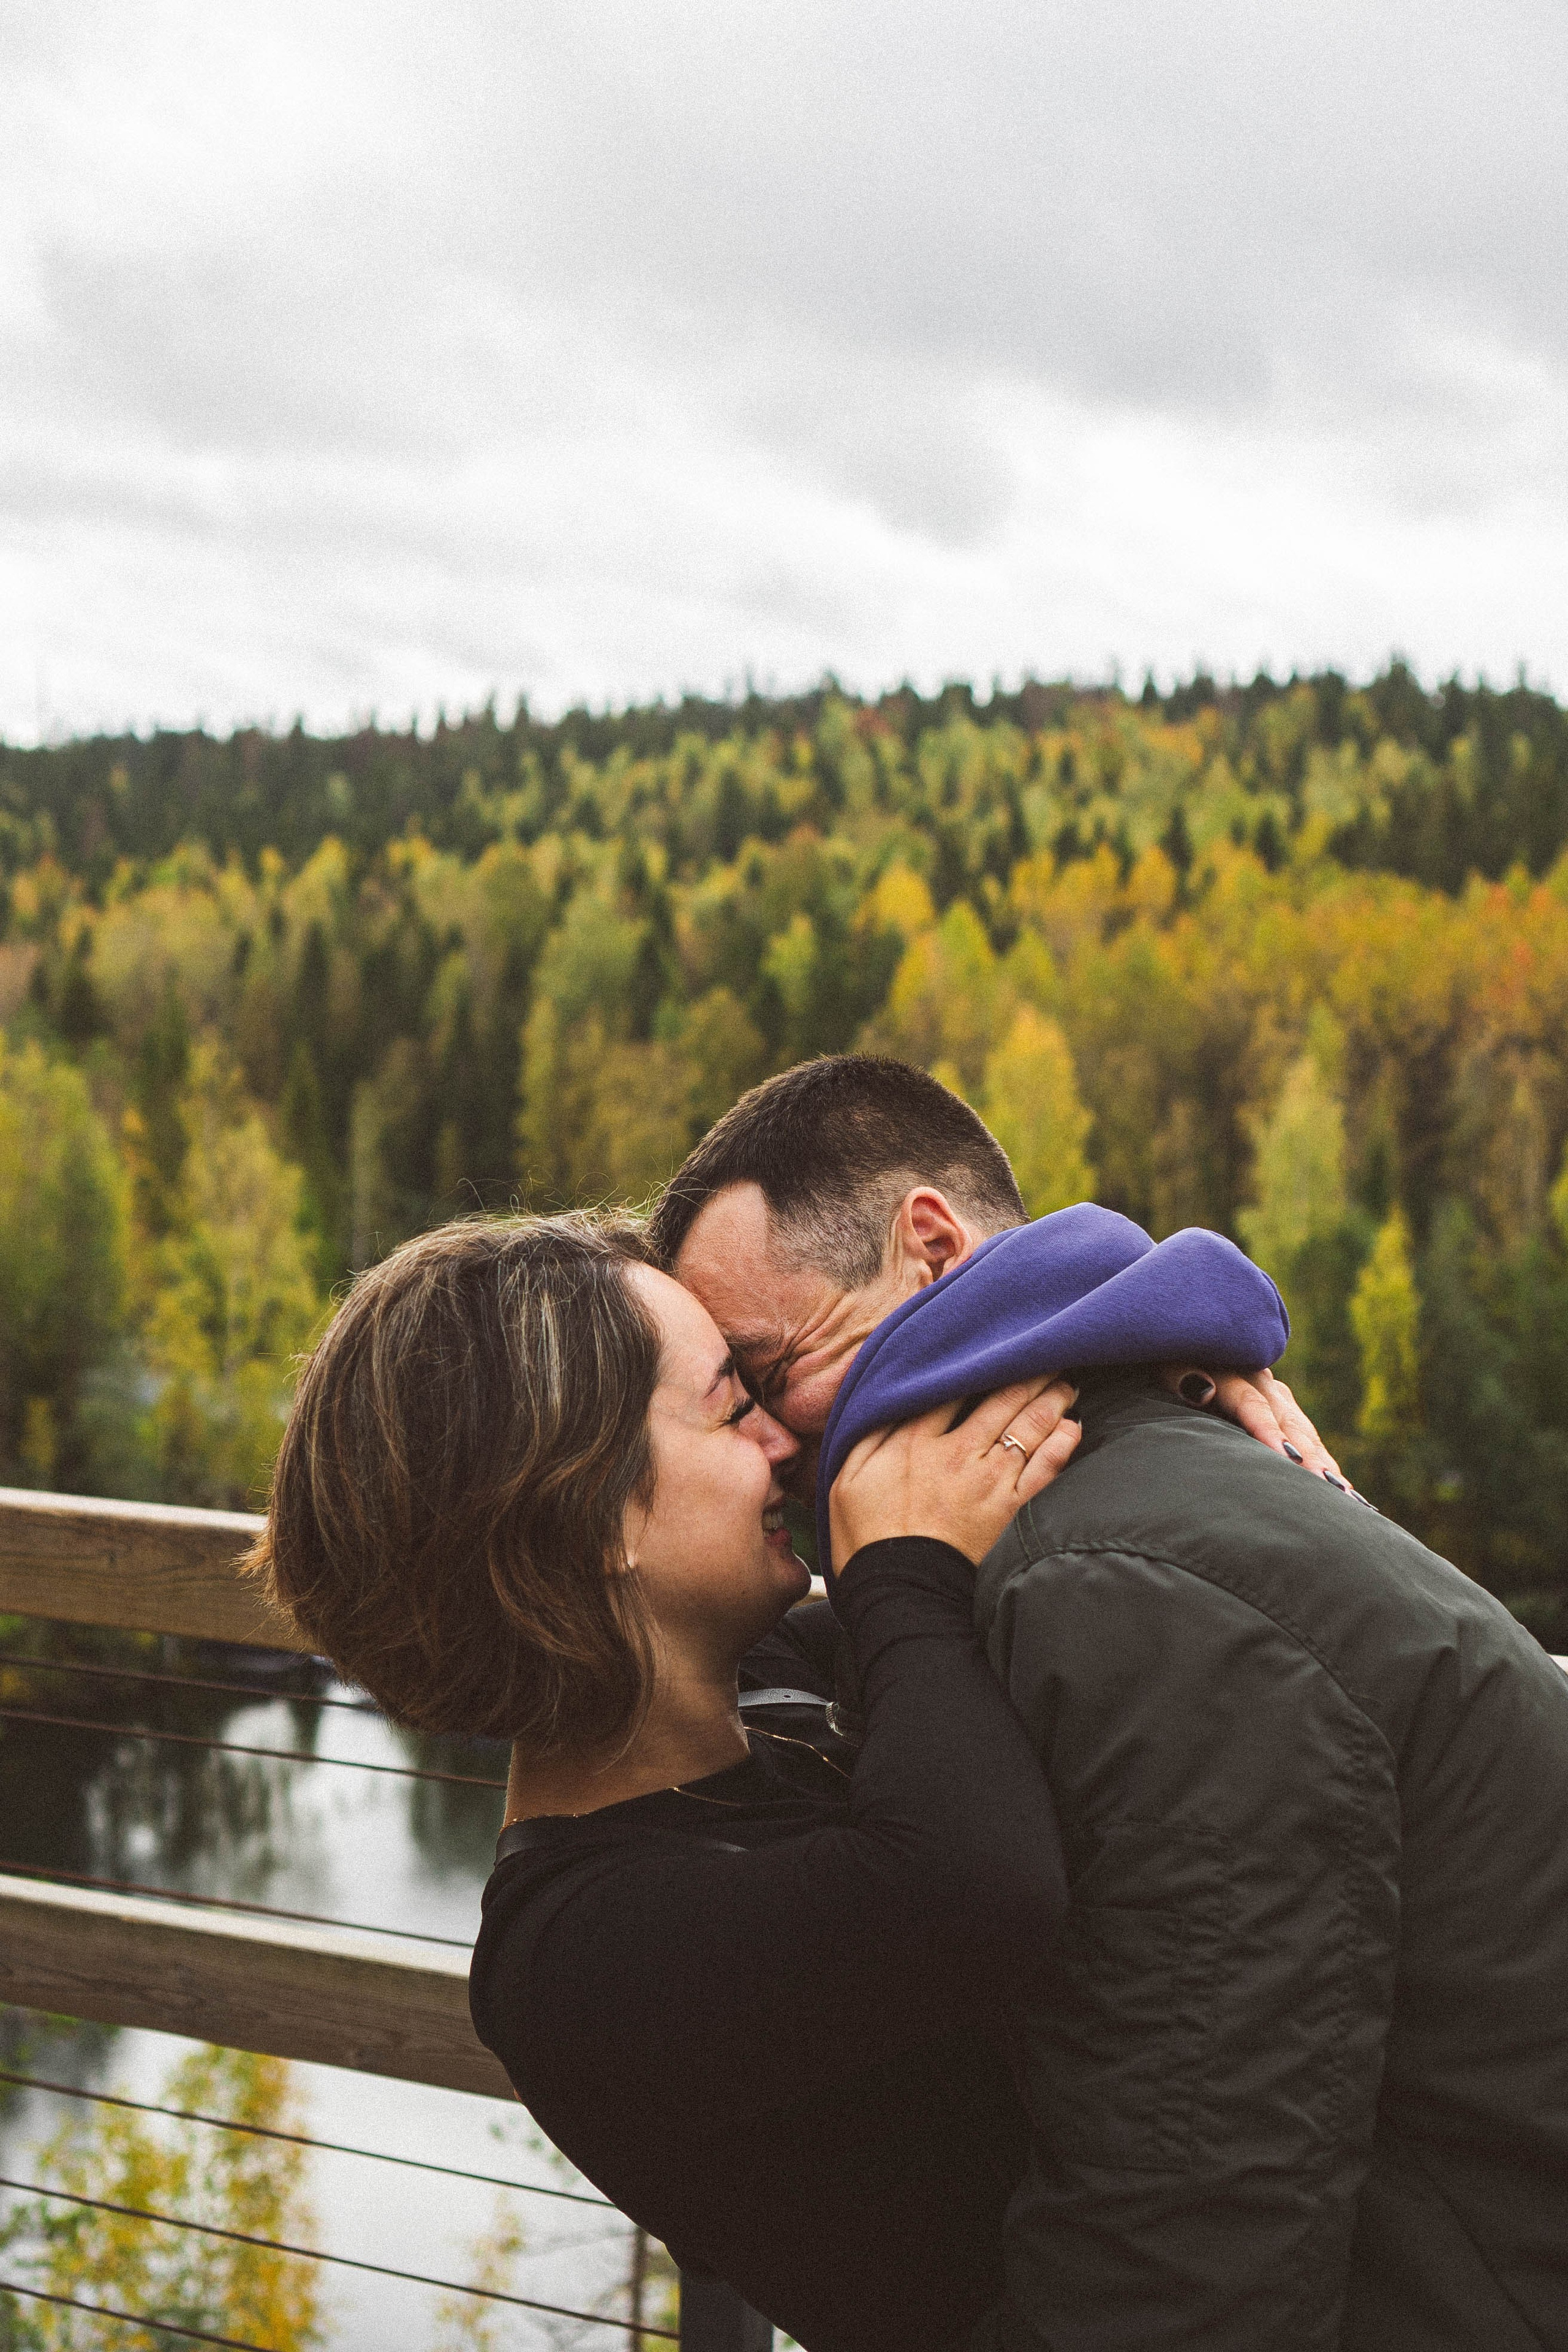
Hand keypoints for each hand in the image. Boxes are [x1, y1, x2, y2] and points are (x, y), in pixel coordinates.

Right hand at [829, 1377, 1081, 1570]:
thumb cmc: (866, 1538)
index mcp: (914, 1440)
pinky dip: (1063, 1444)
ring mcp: (989, 1481)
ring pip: (1029, 1426)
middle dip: (1028, 1372)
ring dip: (1051, 1399)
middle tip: (1046, 1355)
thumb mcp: (846, 1477)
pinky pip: (1046, 1469)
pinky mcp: (1011, 1510)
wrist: (899, 1593)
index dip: (977, 1362)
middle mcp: (957, 1452)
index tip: (993, 1347)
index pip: (953, 1385)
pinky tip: (1073, 1427)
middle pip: (1001, 1398)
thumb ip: (870, 1432)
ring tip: (1065, 1382)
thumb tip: (891, 1397)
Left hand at [1159, 1363, 1343, 1478]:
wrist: (1177, 1346)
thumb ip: (1180, 1374)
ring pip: (1304, 1431)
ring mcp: (1276, 1395)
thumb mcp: (1165, 1362)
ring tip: (1346, 1497)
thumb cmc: (1162, 1361)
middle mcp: (1261, 1380)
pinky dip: (1324, 1463)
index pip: (1251, 1403)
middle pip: (1288, 1421)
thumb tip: (1202, 1389)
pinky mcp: (1282, 1410)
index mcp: (1232, 1367)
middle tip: (1328, 1489)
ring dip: (1323, 1462)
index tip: (1285, 1459)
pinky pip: (1307, 1438)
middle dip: (1309, 1456)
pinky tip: (1344, 1493)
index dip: (1266, 1430)